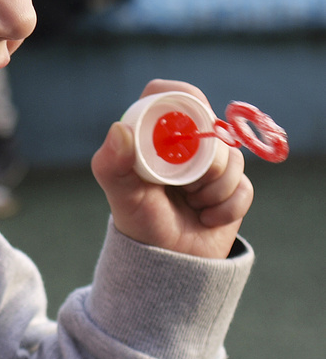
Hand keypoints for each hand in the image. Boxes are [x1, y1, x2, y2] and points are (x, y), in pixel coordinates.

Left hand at [91, 79, 253, 258]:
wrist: (168, 264)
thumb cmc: (139, 222)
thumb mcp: (121, 194)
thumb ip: (112, 164)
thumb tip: (119, 130)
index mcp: (153, 134)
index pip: (170, 94)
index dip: (184, 101)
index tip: (188, 126)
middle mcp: (184, 143)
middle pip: (211, 128)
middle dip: (204, 162)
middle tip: (186, 186)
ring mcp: (212, 164)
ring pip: (233, 159)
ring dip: (214, 189)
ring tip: (192, 204)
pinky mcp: (234, 187)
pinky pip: (245, 188)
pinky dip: (227, 207)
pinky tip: (207, 218)